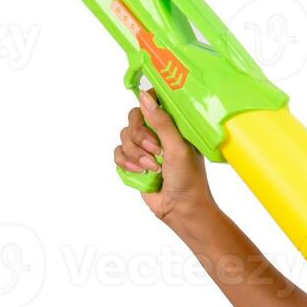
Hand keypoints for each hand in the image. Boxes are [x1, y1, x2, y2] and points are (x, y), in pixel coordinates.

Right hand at [114, 88, 216, 226]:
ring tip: (152, 168)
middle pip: (134, 118)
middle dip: (140, 137)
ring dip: (136, 154)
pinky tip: (141, 173)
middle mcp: (159, 132)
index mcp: (175, 125)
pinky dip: (126, 163)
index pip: (154, 102)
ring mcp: (145, 147)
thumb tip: (144, 96)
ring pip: (124, 136)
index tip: (145, 111)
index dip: (147, 104)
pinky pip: (118, 153)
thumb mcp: (177, 147)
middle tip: (156, 151)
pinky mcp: (134, 162)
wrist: (180, 209)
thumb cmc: (188, 179)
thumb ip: (161, 122)